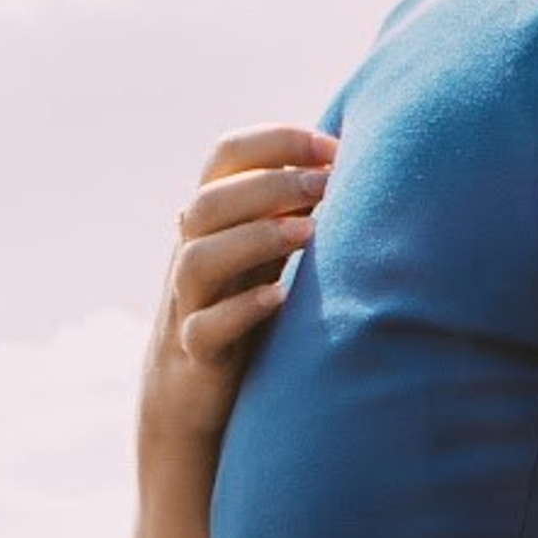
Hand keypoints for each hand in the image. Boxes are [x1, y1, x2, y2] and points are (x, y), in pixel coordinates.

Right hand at [144, 127, 336, 447]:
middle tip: (327, 184)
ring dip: (254, 238)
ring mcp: (188, 304)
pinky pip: (204, 328)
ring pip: (197, 259)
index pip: (225, 156)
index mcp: (212, 219)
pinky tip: (280, 298)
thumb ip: (292, 207)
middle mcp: (192, 252)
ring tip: (309, 232)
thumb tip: (349, 159)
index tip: (332, 146)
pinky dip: (241, 310)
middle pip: (209, 202)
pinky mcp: (196, 354)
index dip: (275, 141)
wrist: (192, 395)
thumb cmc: (242, 306)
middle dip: (270, 184)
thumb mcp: (266, 251)